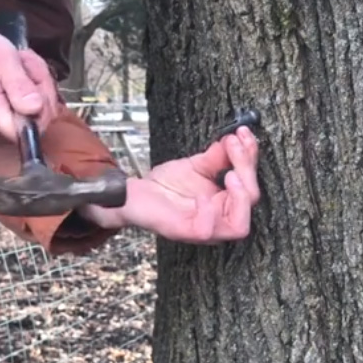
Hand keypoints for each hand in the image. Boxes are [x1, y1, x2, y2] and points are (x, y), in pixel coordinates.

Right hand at [0, 27, 57, 141]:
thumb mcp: (1, 56)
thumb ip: (19, 83)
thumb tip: (36, 108)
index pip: (29, 131)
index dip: (43, 108)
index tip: (34, 81)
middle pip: (38, 120)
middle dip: (41, 88)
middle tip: (24, 63)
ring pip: (36, 113)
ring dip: (36, 85)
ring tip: (19, 65)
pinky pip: (26, 111)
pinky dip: (29, 90)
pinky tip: (17, 74)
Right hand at [79, 126, 260, 242]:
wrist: (142, 198)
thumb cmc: (145, 206)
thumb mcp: (134, 205)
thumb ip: (122, 207)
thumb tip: (112, 206)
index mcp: (201, 228)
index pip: (235, 227)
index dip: (236, 206)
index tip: (225, 178)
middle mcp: (219, 217)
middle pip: (249, 198)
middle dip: (244, 169)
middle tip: (233, 145)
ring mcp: (224, 198)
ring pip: (250, 180)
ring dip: (247, 156)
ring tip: (237, 134)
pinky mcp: (222, 180)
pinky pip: (241, 165)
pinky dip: (244, 150)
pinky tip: (236, 134)